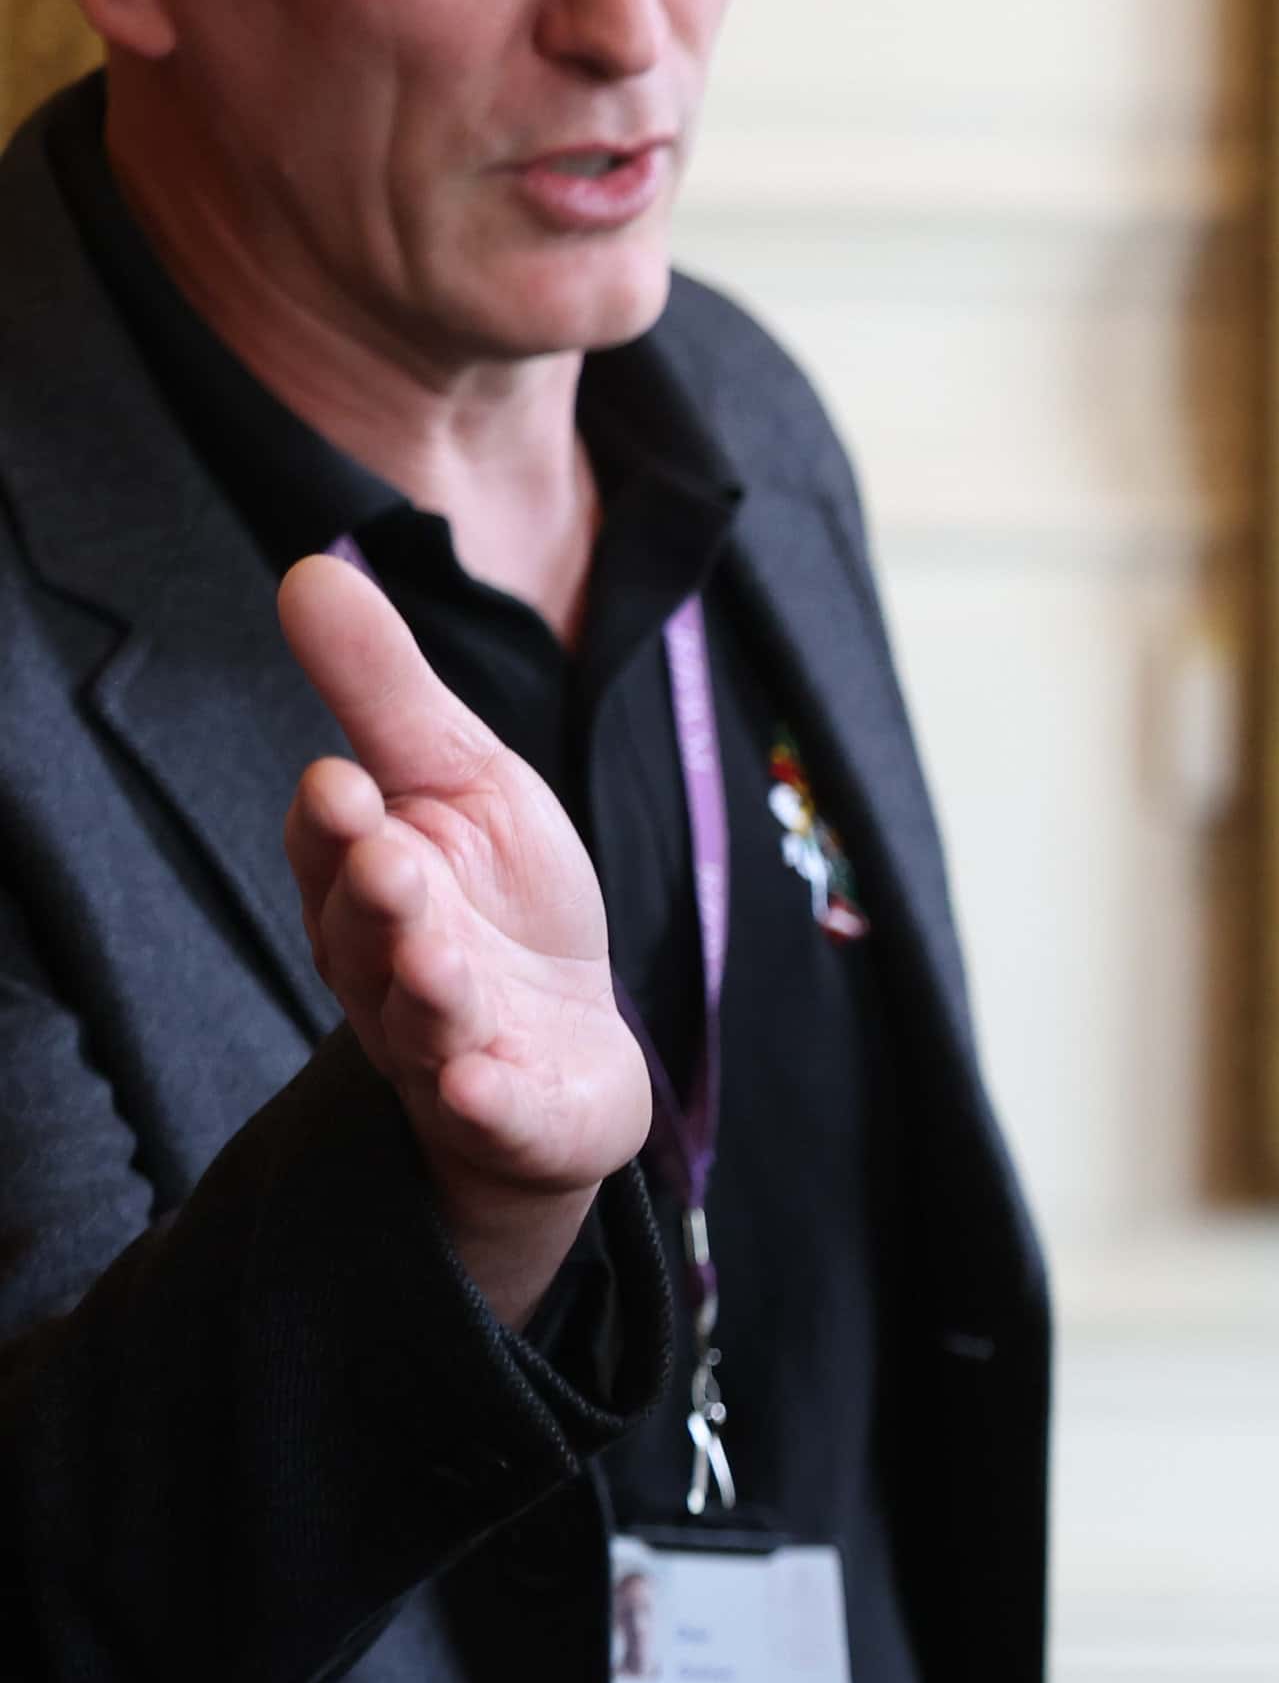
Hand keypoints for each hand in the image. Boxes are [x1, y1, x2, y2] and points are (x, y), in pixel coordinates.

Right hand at [276, 554, 649, 1319]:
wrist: (567, 1045)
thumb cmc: (500, 902)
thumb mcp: (461, 779)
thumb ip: (384, 692)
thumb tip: (308, 570)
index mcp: (367, 877)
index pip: (336, 843)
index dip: (336, 819)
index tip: (344, 781)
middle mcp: (387, 965)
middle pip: (369, 930)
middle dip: (379, 897)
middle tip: (394, 861)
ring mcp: (443, 1044)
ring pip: (422, 1018)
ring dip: (426, 989)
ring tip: (438, 961)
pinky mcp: (506, 1111)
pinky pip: (487, 1112)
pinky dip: (484, 1100)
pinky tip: (481, 1086)